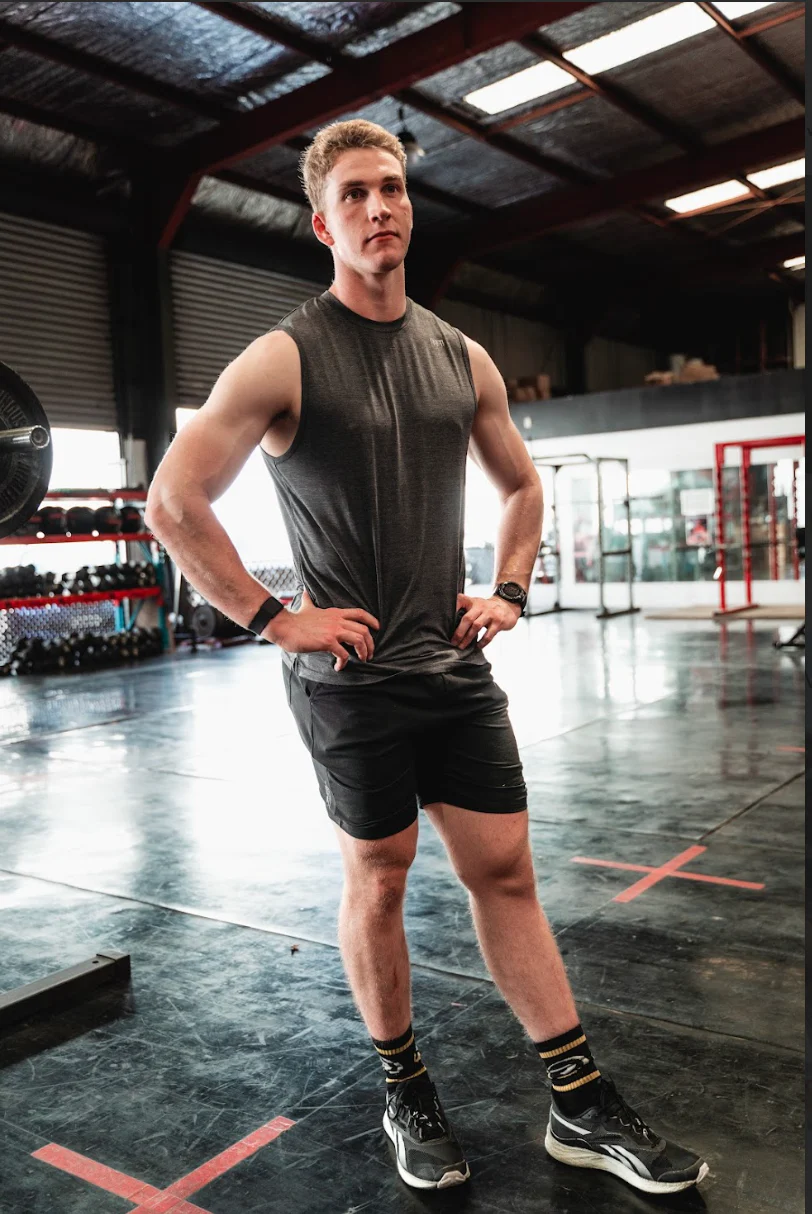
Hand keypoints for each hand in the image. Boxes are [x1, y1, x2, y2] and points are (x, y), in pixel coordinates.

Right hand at [265, 590, 379, 670]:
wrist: (284, 626)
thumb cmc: (294, 619)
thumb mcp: (306, 606)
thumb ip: (309, 601)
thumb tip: (305, 592)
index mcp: (336, 612)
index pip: (360, 613)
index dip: (371, 620)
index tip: (377, 628)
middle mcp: (337, 620)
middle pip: (364, 630)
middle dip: (370, 644)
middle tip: (368, 654)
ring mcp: (333, 631)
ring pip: (359, 640)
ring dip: (363, 652)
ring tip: (361, 660)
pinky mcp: (327, 642)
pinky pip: (343, 654)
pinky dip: (344, 662)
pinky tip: (338, 667)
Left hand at [451, 592, 521, 649]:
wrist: (508, 605)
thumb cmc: (487, 608)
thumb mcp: (476, 603)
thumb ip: (465, 609)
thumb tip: (450, 624)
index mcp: (473, 602)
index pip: (460, 600)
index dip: (453, 607)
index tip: (445, 619)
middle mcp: (481, 606)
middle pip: (467, 618)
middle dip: (459, 632)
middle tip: (453, 642)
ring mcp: (490, 614)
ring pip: (476, 626)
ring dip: (468, 638)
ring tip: (462, 646)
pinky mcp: (499, 622)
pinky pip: (489, 634)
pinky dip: (482, 642)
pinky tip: (477, 647)